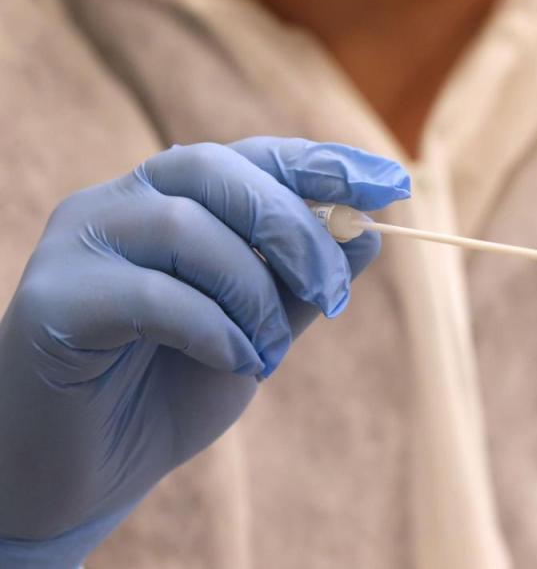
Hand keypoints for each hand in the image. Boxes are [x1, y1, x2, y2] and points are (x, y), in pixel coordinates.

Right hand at [0, 137, 409, 567]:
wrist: (85, 472)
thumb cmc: (169, 391)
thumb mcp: (258, 331)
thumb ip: (301, 284)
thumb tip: (366, 232)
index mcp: (171, 201)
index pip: (253, 156)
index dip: (324, 164)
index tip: (392, 185)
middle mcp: (119, 204)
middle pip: (215, 170)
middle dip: (294, 229)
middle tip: (335, 292)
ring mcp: (78, 245)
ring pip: (185, 225)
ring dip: (253, 291)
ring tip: (270, 352)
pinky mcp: (52, 301)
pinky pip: (150, 293)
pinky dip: (212, 327)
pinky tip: (236, 361)